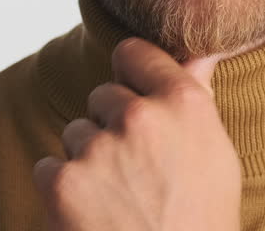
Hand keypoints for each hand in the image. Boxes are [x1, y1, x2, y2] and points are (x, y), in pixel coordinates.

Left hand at [32, 37, 241, 230]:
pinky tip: (94, 215)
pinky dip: (63, 190)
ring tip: (118, 199)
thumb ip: (197, 95)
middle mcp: (140, 117)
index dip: (132, 77)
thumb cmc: (201, 221)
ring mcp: (97, 148)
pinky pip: (49, 165)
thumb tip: (200, 52)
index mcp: (183, 103)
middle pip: (102, 95)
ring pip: (75, 133)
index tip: (137, 100)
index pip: (133, 53)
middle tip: (136, 172)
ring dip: (88, 160)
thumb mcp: (215, 154)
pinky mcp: (62, 182)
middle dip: (111, 127)